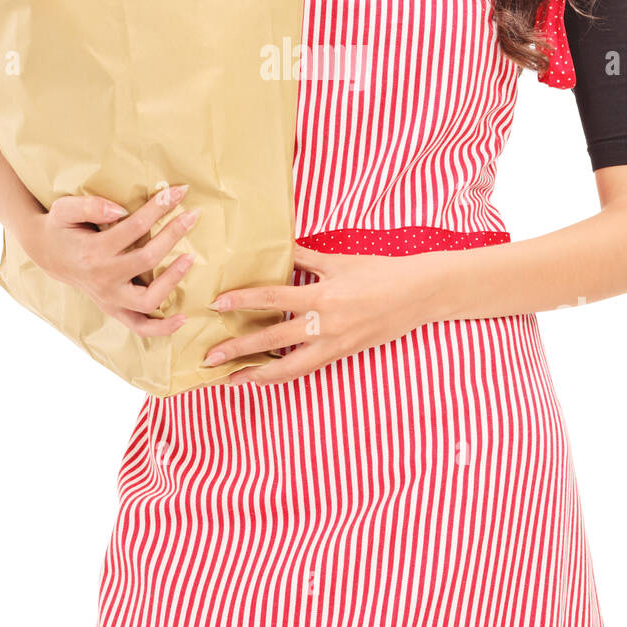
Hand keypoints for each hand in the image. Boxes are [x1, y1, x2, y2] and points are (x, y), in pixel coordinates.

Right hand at [22, 184, 197, 336]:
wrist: (48, 254)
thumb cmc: (61, 227)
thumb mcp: (64, 209)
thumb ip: (89, 206)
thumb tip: (119, 210)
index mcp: (93, 251)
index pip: (134, 227)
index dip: (159, 207)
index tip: (178, 192)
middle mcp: (103, 278)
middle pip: (147, 258)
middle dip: (173, 234)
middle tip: (192, 216)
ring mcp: (109, 298)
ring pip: (147, 300)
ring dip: (173, 280)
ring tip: (190, 258)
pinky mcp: (114, 309)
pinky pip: (140, 327)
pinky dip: (162, 328)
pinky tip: (183, 318)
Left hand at [203, 244, 429, 384]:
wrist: (418, 295)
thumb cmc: (379, 272)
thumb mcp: (339, 260)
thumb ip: (305, 257)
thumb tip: (275, 247)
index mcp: (322, 296)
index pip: (273, 299)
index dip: (242, 301)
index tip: (216, 304)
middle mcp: (325, 325)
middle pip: (272, 341)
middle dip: (238, 350)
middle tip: (208, 358)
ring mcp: (334, 345)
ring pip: (288, 368)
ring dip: (257, 374)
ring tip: (231, 379)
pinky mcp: (343, 355)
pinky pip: (306, 368)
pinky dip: (283, 373)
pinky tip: (265, 375)